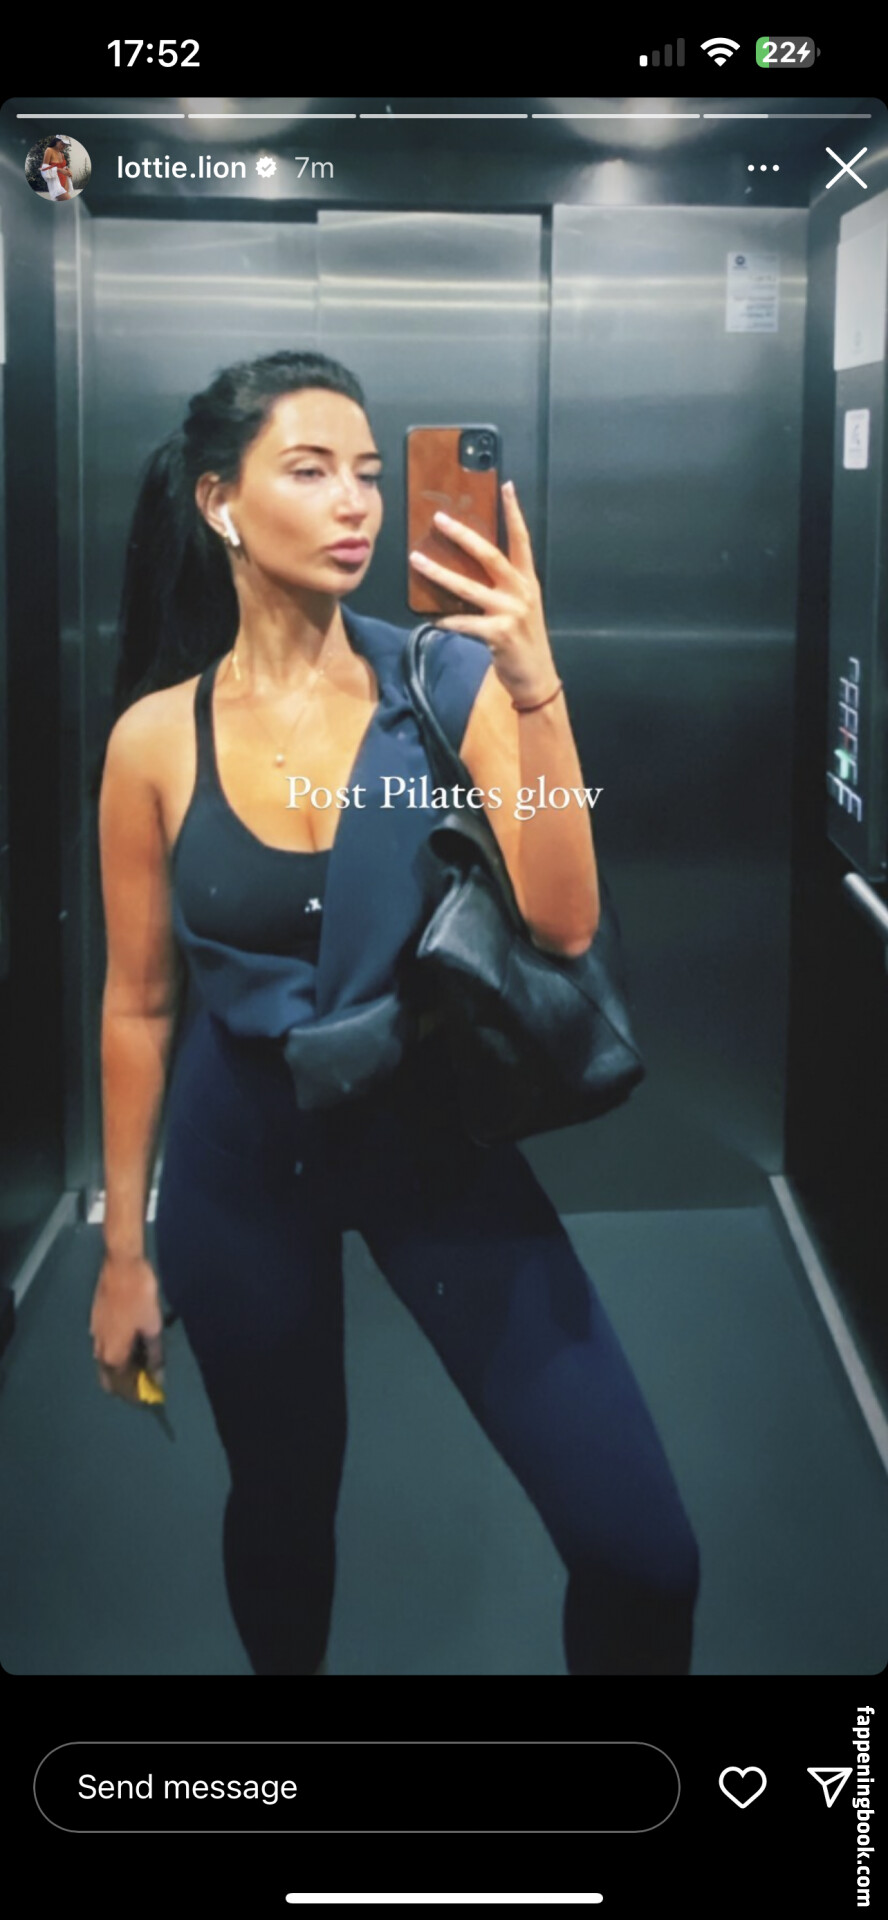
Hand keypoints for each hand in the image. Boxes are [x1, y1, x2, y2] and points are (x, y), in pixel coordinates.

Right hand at [90, 1254, 164, 1404]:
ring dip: (121, 1369)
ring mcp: (94, 1335)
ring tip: (143, 1365)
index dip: (137, 1396)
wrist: (121, 1265)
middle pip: (109, 1379)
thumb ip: (154, 1355)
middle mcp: (99, 1350)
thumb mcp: (153, 1327)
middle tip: (146, 1383)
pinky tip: (133, 1346)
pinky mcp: (95, 1322)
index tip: (151, 1398)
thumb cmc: (139, 1296)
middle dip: (126, 1386)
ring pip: (106, 1363)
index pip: (121, 1388)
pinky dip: (117, 1354)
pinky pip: (105, 1348)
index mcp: (112, 1355)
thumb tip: (157, 1377)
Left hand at [409, 482, 558, 705]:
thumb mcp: (520, 608)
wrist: (537, 678)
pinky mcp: (499, 634)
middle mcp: (521, 592)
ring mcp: (510, 612)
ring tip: (417, 561)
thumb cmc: (523, 641)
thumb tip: (466, 570)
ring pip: (469, 587)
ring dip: (439, 573)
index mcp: (527, 581)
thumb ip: (501, 588)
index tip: (505, 485)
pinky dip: (446, 621)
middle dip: (463, 535)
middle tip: (440, 518)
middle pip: (489, 555)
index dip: (514, 512)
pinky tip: (431, 620)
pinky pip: (464, 623)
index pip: (521, 539)